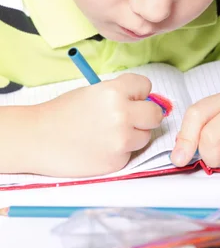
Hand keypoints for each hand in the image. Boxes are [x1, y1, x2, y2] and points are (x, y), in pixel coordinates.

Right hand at [29, 74, 163, 176]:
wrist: (37, 139)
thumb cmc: (61, 113)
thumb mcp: (92, 92)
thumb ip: (120, 95)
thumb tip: (144, 101)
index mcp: (114, 92)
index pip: (146, 86)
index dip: (137, 92)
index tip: (129, 98)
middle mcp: (122, 115)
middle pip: (155, 114)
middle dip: (145, 115)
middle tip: (128, 118)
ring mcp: (121, 141)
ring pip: (145, 136)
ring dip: (133, 135)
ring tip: (107, 134)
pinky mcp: (117, 162)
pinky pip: (130, 153)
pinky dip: (119, 152)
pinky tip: (99, 148)